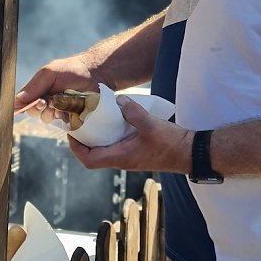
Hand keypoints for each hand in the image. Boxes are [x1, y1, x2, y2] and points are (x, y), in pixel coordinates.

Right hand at [13, 55, 95, 122]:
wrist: (95, 74)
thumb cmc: (71, 70)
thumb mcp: (49, 74)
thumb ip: (33, 87)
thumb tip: (16, 101)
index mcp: (39, 90)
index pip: (24, 102)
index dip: (25, 104)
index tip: (32, 100)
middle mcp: (46, 101)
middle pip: (33, 112)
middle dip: (37, 108)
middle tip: (45, 101)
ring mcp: (58, 110)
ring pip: (46, 118)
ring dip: (50, 112)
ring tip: (58, 103)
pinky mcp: (70, 118)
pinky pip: (61, 124)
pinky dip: (63, 117)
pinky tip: (68, 109)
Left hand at [68, 95, 189, 173]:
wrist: (189, 152)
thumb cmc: (171, 143)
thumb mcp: (150, 124)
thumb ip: (133, 112)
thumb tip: (118, 101)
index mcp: (120, 157)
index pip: (89, 160)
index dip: (76, 148)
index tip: (71, 132)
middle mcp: (121, 160)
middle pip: (92, 155)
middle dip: (82, 140)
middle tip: (78, 122)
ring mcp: (128, 156)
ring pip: (103, 150)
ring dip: (95, 137)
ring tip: (91, 118)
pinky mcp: (135, 151)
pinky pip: (115, 145)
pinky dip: (109, 134)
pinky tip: (112, 120)